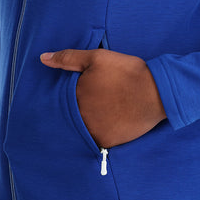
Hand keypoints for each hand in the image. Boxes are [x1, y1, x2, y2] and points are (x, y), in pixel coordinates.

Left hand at [40, 47, 166, 147]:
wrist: (157, 92)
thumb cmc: (127, 72)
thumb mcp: (97, 58)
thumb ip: (68, 58)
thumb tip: (43, 58)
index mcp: (76, 96)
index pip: (63, 98)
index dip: (74, 93)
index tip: (86, 90)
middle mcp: (81, 117)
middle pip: (73, 114)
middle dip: (81, 107)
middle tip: (99, 101)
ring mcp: (94, 131)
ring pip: (83, 127)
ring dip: (89, 121)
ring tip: (104, 111)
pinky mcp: (108, 141)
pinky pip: (97, 139)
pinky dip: (100, 131)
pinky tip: (111, 121)